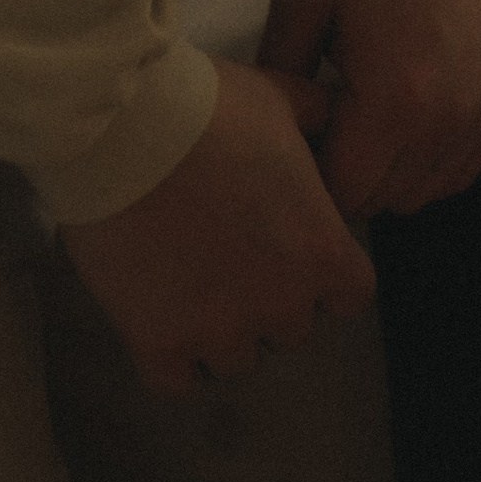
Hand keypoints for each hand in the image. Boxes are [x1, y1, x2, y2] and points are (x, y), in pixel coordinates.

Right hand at [57, 57, 374, 395]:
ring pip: (238, 360)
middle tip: (239, 259)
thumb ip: (323, 121)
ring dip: (224, 331)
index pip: (352, 295)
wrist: (128, 133)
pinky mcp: (158, 345)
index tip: (301, 251)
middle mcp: (280, 302)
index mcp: (322, 250)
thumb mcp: (287, 100)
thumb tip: (340, 120)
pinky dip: (176, 360)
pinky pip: (180, 381)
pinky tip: (165, 320)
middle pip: (293, 329)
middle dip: (273, 300)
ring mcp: (219, 330)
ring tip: (196, 284)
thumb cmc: (215, 109)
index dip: (329, 275)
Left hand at [261, 0, 480, 219]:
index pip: (343, 193)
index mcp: (392, 101)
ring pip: (428, 190)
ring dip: (392, 175)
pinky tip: (408, 123)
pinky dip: (433, 161)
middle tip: (325, 131)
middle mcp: (446, 119)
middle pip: (386, 200)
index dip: (308, 179)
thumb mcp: (303, 0)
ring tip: (367, 126)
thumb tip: (265, 131)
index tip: (294, 142)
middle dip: (348, 179)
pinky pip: (465, 164)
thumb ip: (279, 77)